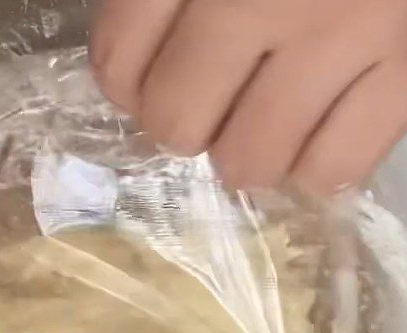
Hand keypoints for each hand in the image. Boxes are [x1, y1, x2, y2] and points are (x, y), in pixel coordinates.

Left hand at [92, 0, 406, 192]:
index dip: (126, 84)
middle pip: (178, 123)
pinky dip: (316, 166)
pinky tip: (320, 130)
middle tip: (210, 100)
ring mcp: (344, 32)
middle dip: (184, 123)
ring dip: (247, 152)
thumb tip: (126, 71)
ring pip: (250, 159)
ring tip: (267, 117)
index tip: (147, 78)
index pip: (121, 60)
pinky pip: (334, 168)